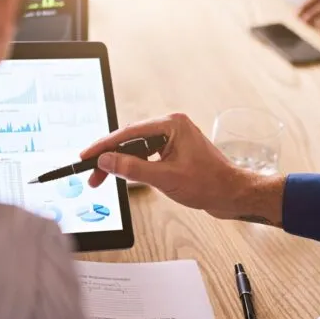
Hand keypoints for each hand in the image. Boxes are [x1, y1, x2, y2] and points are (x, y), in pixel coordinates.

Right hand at [80, 114, 278, 221]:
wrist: (233, 194)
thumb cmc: (209, 183)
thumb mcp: (165, 178)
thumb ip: (132, 169)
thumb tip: (107, 161)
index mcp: (172, 124)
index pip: (129, 132)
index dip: (105, 145)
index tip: (87, 155)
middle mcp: (173, 126)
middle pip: (131, 138)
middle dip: (110, 156)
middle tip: (92, 173)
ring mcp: (174, 138)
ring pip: (138, 147)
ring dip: (121, 162)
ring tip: (103, 178)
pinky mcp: (176, 151)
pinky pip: (148, 154)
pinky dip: (134, 165)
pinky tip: (124, 176)